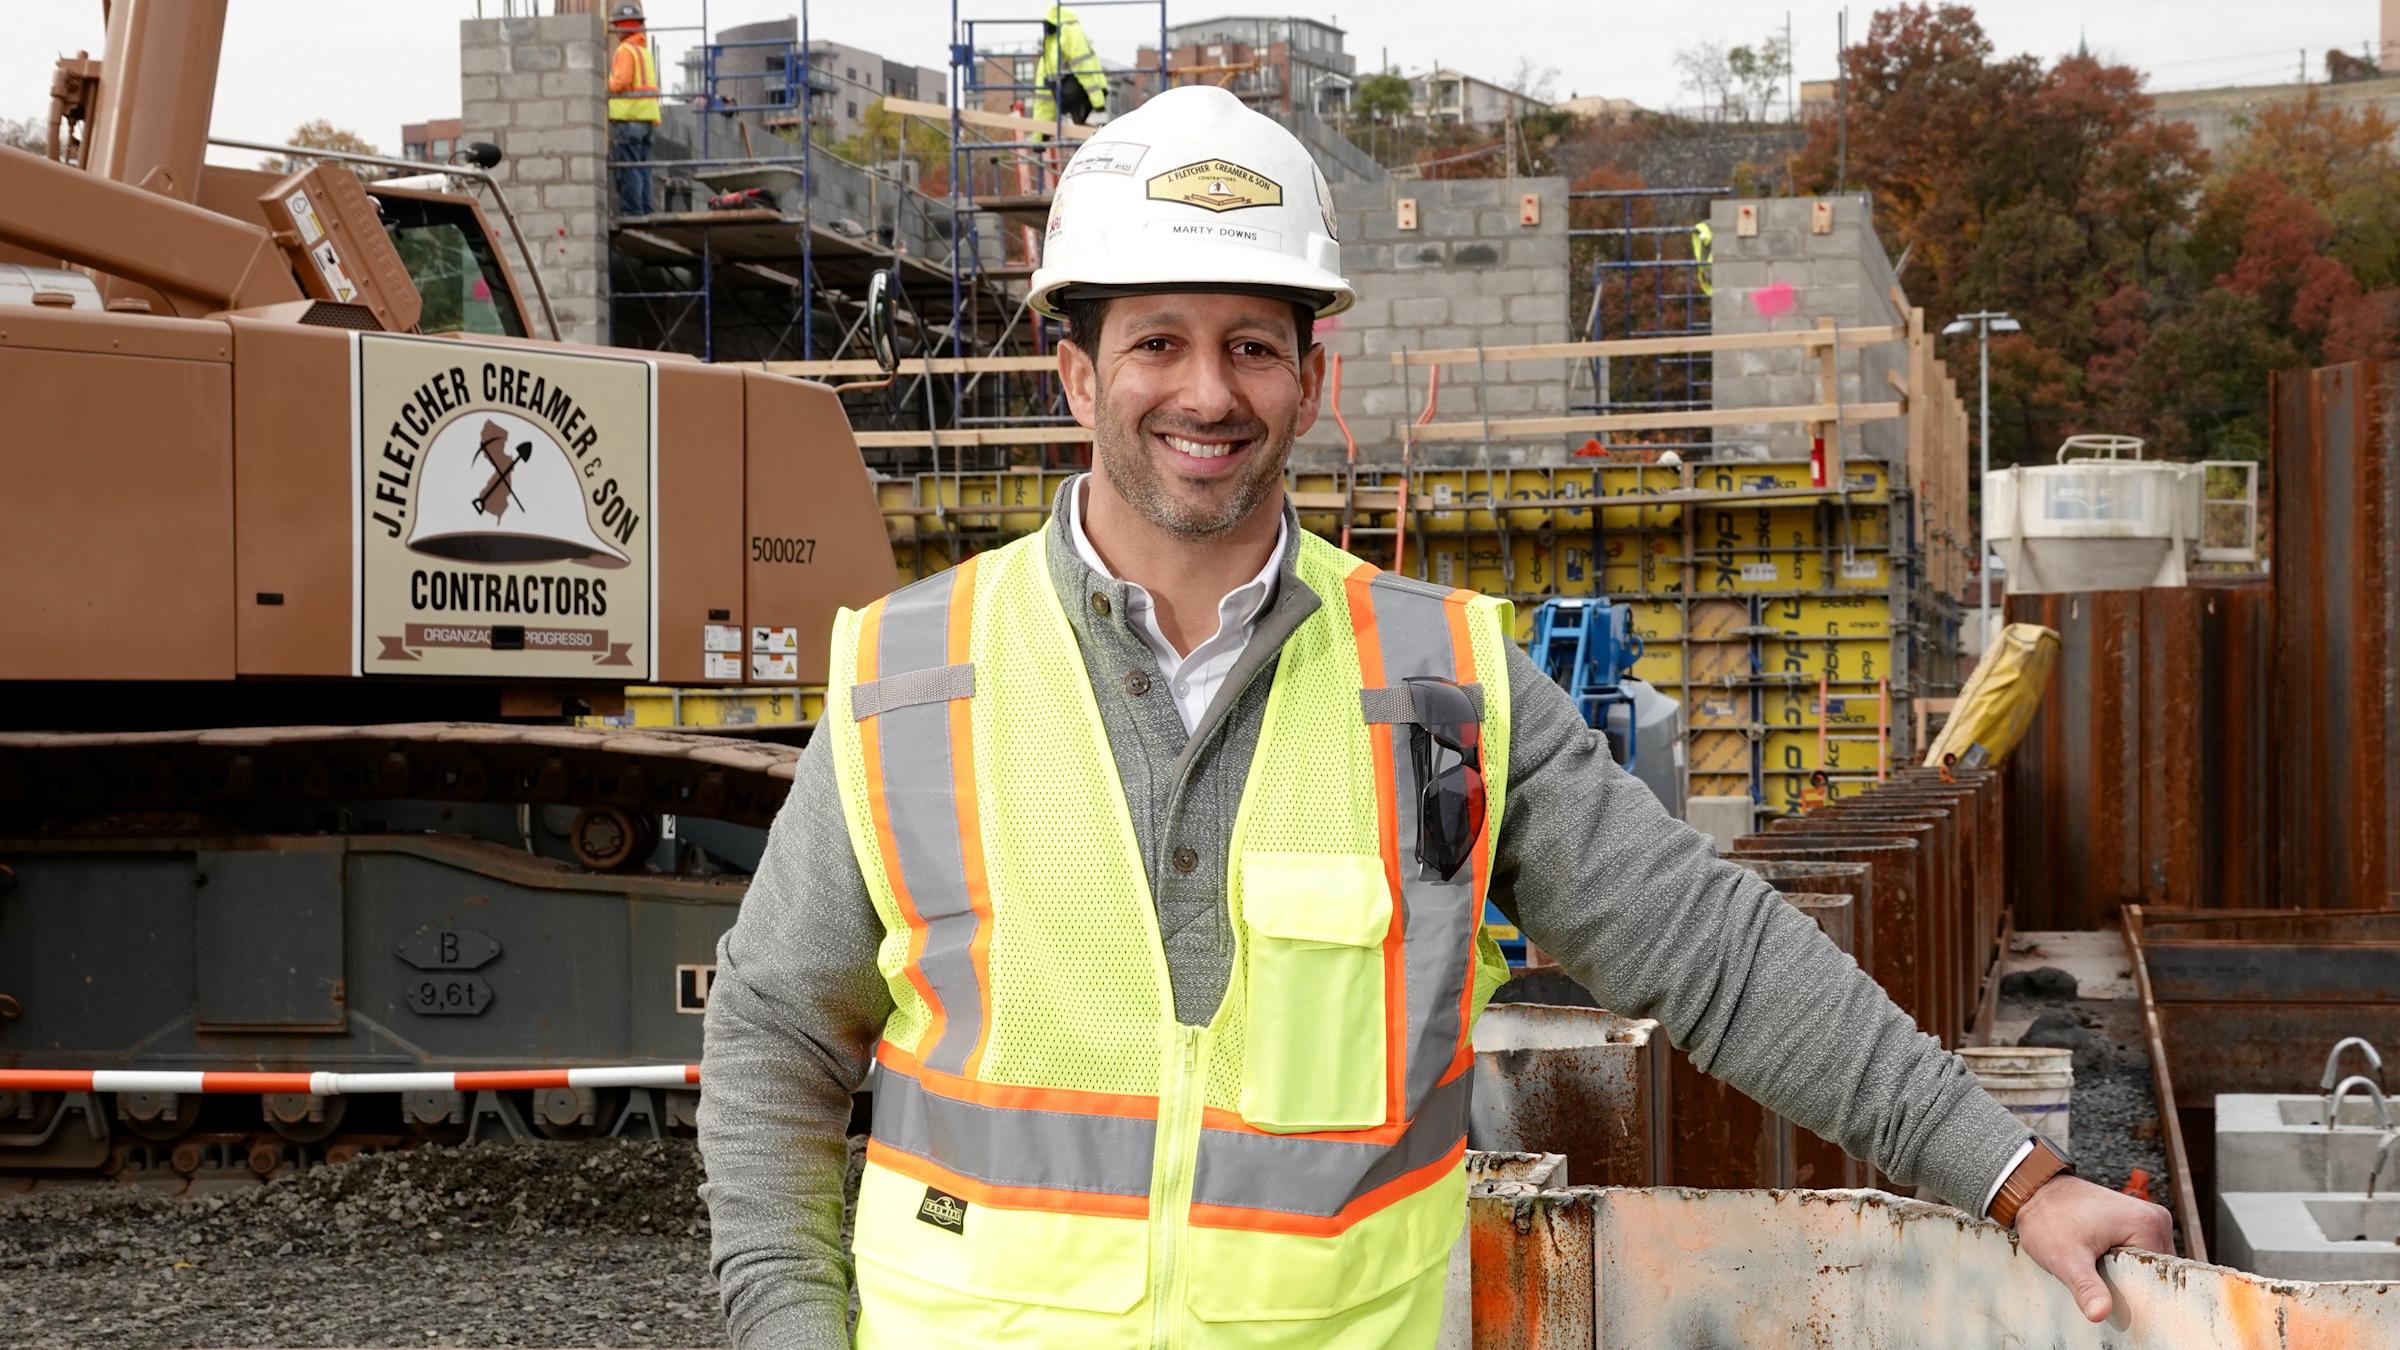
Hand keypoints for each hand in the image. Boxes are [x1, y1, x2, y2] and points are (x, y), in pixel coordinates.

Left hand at [2013, 1175, 2173, 1321]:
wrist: (2035, 1191)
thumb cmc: (2049, 1219)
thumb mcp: (2066, 1259)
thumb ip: (2086, 1288)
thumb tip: (2099, 1314)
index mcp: (2149, 1225)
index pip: (2159, 1277)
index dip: (2137, 1293)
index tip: (2111, 1295)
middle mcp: (2156, 1219)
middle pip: (2155, 1271)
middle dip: (2130, 1283)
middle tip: (2099, 1279)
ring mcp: (2146, 1218)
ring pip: (2146, 1265)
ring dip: (2125, 1274)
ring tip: (2098, 1268)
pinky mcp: (2135, 1221)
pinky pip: (2138, 1254)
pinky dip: (2122, 1263)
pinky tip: (2101, 1262)